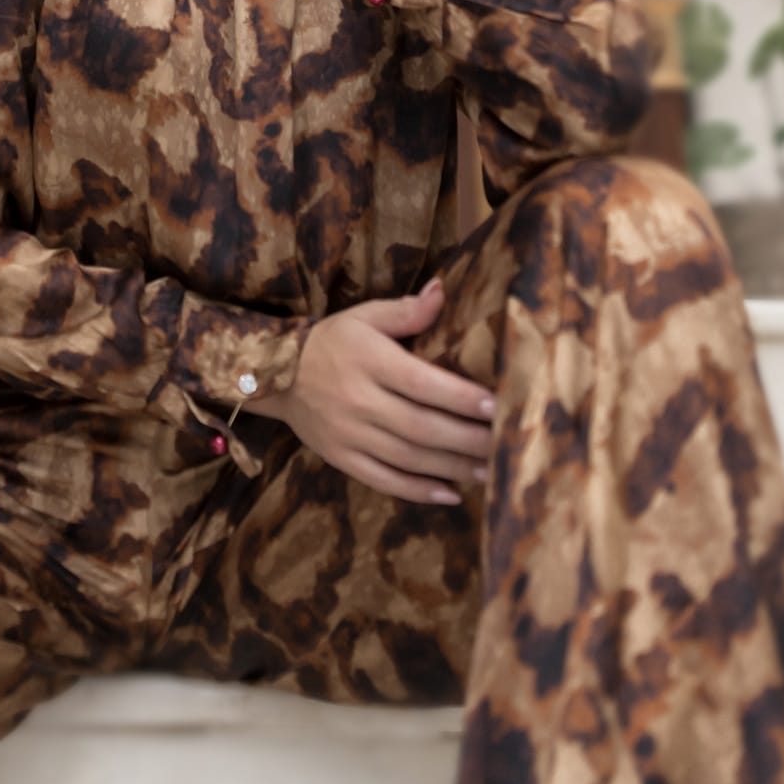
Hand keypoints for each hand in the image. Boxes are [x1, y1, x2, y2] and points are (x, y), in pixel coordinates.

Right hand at [246, 281, 495, 503]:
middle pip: (421, 426)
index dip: (460, 397)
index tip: (496, 405)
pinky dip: (418, 490)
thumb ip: (406, 310)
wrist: (277, 375)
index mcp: (369, 360)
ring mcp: (349, 434)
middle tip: (505, 444)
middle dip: (467, 439)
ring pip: (408, 457)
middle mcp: (359, 400)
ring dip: (452, 467)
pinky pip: (383, 480)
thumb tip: (444, 290)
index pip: (421, 383)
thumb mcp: (365, 316)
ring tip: (490, 470)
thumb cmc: (333, 341)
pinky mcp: (342, 459)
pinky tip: (450, 493)